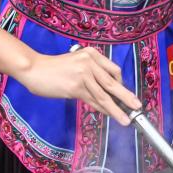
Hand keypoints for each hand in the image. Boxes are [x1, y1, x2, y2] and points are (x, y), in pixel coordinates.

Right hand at [18, 46, 140, 126]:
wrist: (34, 69)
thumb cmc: (53, 68)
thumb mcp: (76, 64)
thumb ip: (92, 74)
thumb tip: (107, 94)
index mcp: (92, 54)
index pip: (114, 70)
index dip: (122, 85)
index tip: (127, 96)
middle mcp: (90, 62)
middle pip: (113, 82)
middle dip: (126, 97)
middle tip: (138, 106)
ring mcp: (83, 74)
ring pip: (104, 95)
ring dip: (117, 109)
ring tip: (126, 119)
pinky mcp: (75, 87)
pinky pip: (93, 100)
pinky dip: (103, 109)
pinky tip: (110, 115)